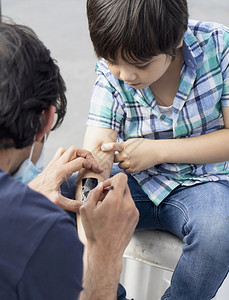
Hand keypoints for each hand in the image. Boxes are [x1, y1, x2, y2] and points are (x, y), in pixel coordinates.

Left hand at [28, 146, 102, 211]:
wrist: (27, 194)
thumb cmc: (39, 196)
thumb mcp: (57, 202)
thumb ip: (72, 204)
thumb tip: (83, 206)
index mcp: (61, 171)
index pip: (81, 161)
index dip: (92, 164)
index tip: (98, 170)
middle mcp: (57, 164)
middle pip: (75, 149)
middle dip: (87, 154)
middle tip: (93, 163)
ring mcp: (53, 164)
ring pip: (68, 150)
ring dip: (78, 153)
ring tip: (84, 161)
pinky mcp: (50, 166)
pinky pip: (61, 154)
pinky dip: (69, 155)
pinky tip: (72, 164)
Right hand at [79, 173, 138, 299]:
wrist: (106, 251)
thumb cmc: (95, 232)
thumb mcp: (86, 209)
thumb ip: (94, 192)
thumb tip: (102, 186)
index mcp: (115, 200)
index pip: (121, 177)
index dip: (112, 180)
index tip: (106, 189)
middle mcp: (128, 204)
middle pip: (124, 186)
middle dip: (114, 189)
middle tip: (104, 199)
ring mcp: (134, 211)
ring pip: (127, 196)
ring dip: (118, 198)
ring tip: (108, 210)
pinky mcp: (136, 218)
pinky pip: (129, 205)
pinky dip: (122, 207)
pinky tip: (114, 217)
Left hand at [101, 138, 159, 172]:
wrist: (156, 152)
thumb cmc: (144, 145)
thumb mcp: (132, 142)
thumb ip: (122, 146)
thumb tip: (112, 149)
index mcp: (125, 146)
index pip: (114, 146)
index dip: (108, 147)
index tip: (102, 148)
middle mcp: (126, 155)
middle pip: (115, 159)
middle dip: (117, 158)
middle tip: (122, 155)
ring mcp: (129, 163)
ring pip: (120, 166)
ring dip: (123, 163)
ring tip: (131, 158)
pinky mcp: (133, 170)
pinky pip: (126, 170)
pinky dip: (128, 167)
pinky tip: (135, 162)